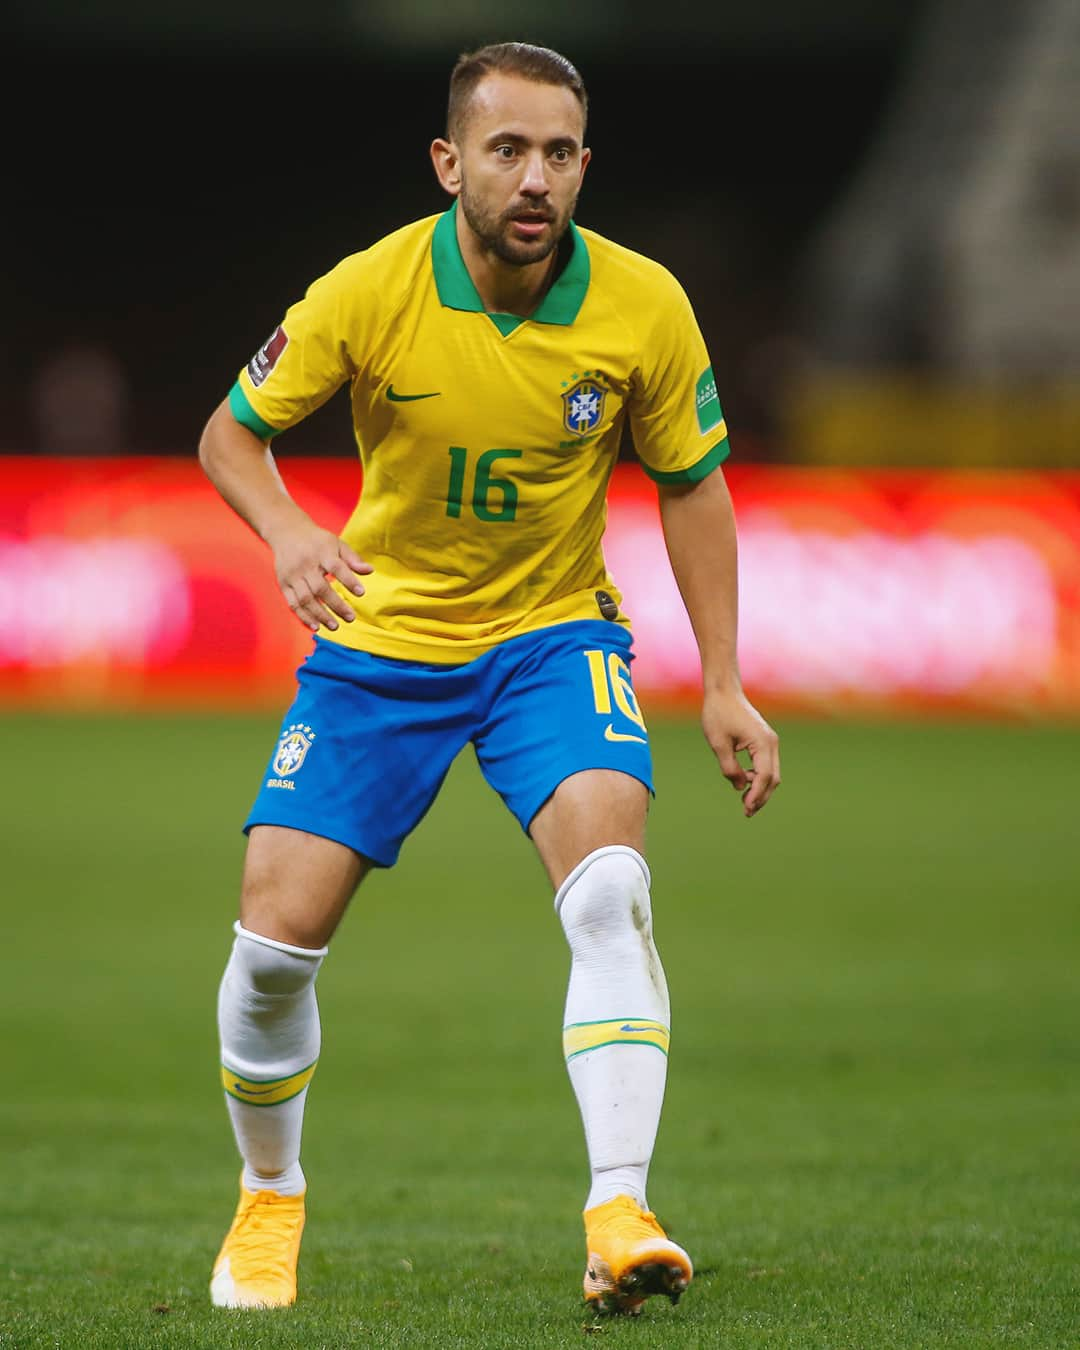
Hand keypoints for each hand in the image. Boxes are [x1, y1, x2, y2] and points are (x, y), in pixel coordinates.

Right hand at [269, 521, 373, 632]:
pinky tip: (316, 627)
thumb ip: (352, 558)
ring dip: (320, 615)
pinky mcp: (283, 584)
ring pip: (305, 599)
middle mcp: (305, 565)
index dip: (349, 580)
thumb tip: (370, 571)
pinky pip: (293, 603)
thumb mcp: (336, 543)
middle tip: (351, 618)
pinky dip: (304, 617)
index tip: (361, 593)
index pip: (336, 567)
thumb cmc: (317, 541)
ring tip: (335, 626)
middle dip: (336, 605)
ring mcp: (292, 576)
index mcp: (321, 552)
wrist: (286, 532)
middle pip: (320, 588)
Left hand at [702, 688, 780, 817]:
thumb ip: (729, 768)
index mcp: (763, 743)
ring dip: (760, 788)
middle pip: (773, 778)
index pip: (764, 777)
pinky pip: (767, 764)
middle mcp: (771, 743)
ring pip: (772, 773)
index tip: (746, 809)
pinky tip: (745, 782)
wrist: (723, 692)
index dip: (756, 796)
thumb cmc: (718, 714)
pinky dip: (759, 777)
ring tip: (744, 801)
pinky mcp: (765, 740)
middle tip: (746, 812)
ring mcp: (770, 741)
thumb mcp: (718, 744)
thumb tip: (740, 788)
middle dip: (761, 797)